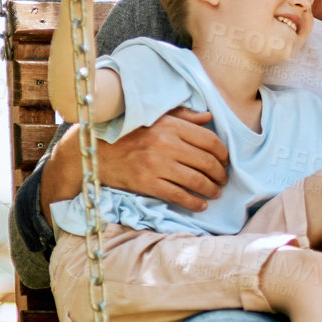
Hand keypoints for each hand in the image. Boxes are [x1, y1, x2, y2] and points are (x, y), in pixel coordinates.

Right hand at [41, 107, 228, 211]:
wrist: (95, 152)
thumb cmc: (128, 134)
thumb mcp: (156, 118)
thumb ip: (183, 117)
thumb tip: (209, 117)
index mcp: (171, 126)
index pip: (210, 141)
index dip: (223, 154)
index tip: (225, 162)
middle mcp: (165, 144)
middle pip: (207, 162)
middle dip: (220, 174)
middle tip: (223, 180)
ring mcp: (156, 164)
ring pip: (196, 181)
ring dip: (211, 190)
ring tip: (215, 192)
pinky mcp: (146, 183)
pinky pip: (178, 196)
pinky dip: (194, 203)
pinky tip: (201, 205)